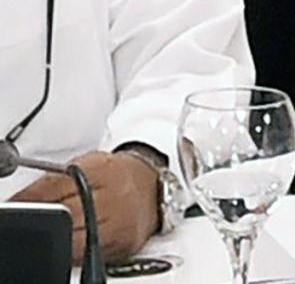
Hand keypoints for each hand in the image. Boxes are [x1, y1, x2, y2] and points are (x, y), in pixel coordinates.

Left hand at [9, 151, 159, 261]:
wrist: (154, 186)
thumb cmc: (118, 174)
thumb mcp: (89, 163)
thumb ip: (59, 178)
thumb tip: (24, 198)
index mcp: (102, 170)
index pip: (55, 186)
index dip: (31, 198)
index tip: (19, 203)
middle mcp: (115, 195)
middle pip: (64, 213)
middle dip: (46, 217)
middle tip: (39, 216)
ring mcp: (121, 221)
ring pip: (76, 237)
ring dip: (60, 235)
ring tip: (59, 229)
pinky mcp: (125, 242)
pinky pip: (90, 251)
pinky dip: (76, 248)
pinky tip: (76, 239)